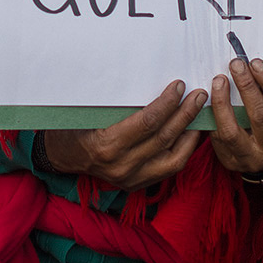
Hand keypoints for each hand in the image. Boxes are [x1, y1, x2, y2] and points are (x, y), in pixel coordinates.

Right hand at [43, 79, 206, 190]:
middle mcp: (122, 165)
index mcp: (107, 145)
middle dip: (185, 113)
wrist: (62, 157)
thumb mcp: (89, 111)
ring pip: (173, 156)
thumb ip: (117, 103)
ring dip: (190, 132)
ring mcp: (132, 178)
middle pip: (163, 137)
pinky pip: (170, 168)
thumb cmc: (73, 127)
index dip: (166, 103)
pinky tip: (192, 133)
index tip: (178, 86)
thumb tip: (145, 78)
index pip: (147, 122)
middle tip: (199, 94)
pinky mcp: (138, 183)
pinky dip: (185, 149)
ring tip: (201, 112)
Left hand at [208, 58, 262, 173]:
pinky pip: (217, 137)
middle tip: (237, 66)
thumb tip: (253, 69)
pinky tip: (211, 99)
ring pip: (232, 130)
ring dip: (223, 101)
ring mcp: (252, 160)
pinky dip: (213, 116)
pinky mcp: (231, 162)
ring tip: (219, 81)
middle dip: (246, 86)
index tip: (256, 64)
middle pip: (259, 115)